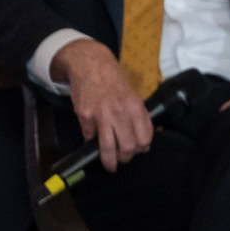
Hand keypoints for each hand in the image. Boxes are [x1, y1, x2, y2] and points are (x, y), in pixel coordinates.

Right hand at [55, 39, 153, 169]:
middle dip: (125, 158)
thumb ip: (139, 119)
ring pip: (108, 149)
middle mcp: (120, 112)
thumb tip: (144, 145)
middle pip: (128, 147)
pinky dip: (92, 141)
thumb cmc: (113, 82)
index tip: (137, 150)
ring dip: (110, 162)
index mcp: (135, 107)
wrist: (91, 66)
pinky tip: (94, 137)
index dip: (141, 148)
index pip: (144, 138)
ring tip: (110, 165)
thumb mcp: (133, 97)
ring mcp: (101, 115)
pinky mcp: (85, 116)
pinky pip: (90, 138)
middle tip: (122, 158)